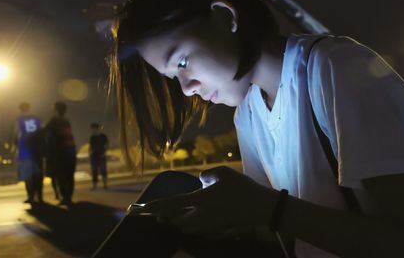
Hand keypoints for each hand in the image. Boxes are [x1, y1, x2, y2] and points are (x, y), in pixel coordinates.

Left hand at [140, 166, 276, 235]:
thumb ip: (207, 174)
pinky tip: (201, 217)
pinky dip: (195, 225)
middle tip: (165, 212)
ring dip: (182, 222)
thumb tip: (200, 180)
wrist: (260, 208)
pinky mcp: (219, 229)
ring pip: (188, 228)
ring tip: (182, 213)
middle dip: (169, 218)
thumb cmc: (242, 188)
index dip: (156, 207)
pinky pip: (200, 230)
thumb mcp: (223, 173)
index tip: (143, 209)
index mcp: (201, 200)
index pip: (172, 204)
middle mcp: (202, 215)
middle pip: (177, 222)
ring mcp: (210, 225)